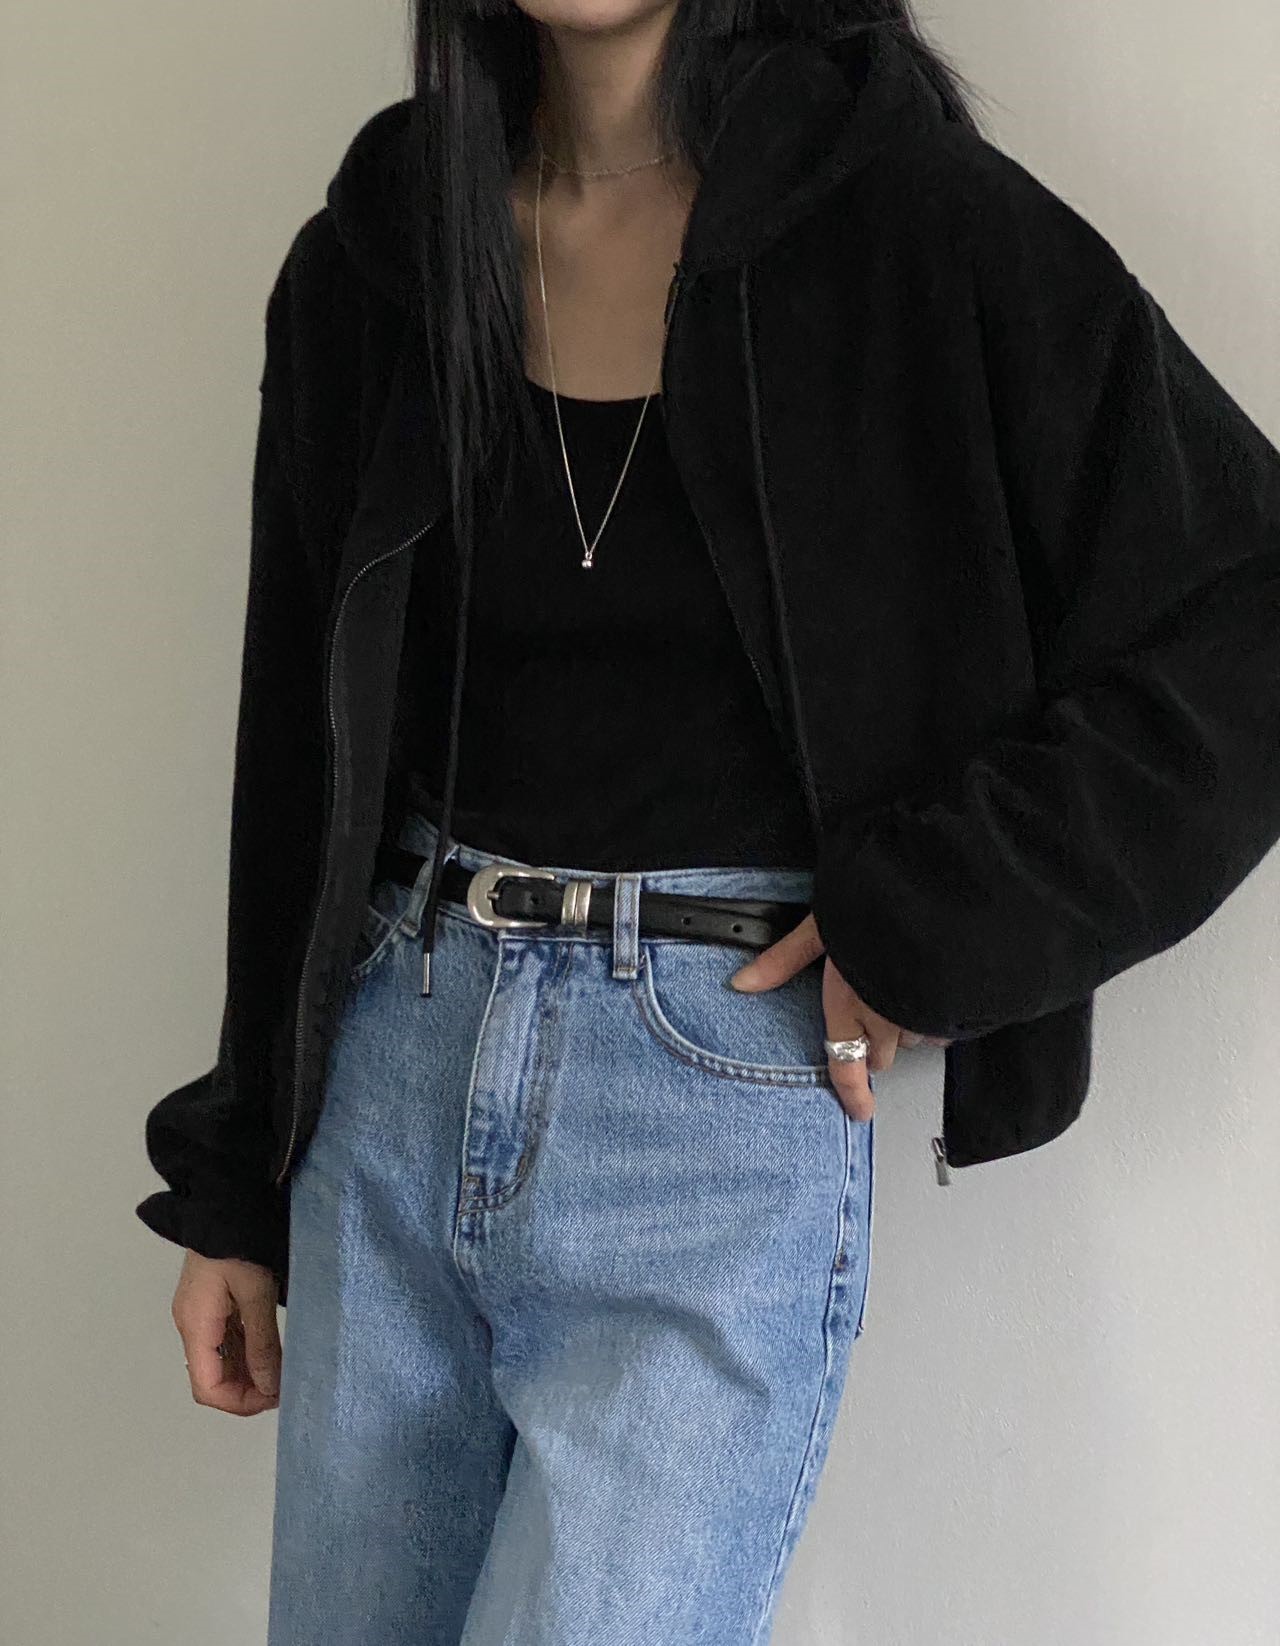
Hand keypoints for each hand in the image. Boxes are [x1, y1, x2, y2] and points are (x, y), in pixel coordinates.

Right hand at [171, 1250, 281, 1415]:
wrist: (226, 1200)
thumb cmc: (239, 1242)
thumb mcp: (256, 1293)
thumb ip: (262, 1343)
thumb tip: (270, 1388)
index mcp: (195, 1325)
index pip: (207, 1388)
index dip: (239, 1402)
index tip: (274, 1398)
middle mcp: (191, 1324)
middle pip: (210, 1378)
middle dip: (246, 1390)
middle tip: (283, 1386)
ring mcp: (199, 1313)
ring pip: (218, 1361)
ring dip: (247, 1373)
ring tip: (281, 1371)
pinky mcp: (210, 1303)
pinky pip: (223, 1341)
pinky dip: (245, 1353)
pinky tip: (270, 1350)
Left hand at [730, 914, 951, 1121]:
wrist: (933, 891)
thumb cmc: (873, 906)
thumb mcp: (820, 927)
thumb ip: (784, 960)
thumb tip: (744, 982)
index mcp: (849, 1005)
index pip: (847, 1066)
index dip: (853, 1094)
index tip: (860, 1111)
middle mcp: (888, 1019)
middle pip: (880, 1055)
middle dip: (872, 1044)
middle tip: (868, 1019)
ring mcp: (925, 1015)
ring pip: (914, 1039)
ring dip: (905, 1027)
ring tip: (900, 995)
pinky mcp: (957, 1006)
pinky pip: (946, 1025)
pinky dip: (937, 1015)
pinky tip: (931, 991)